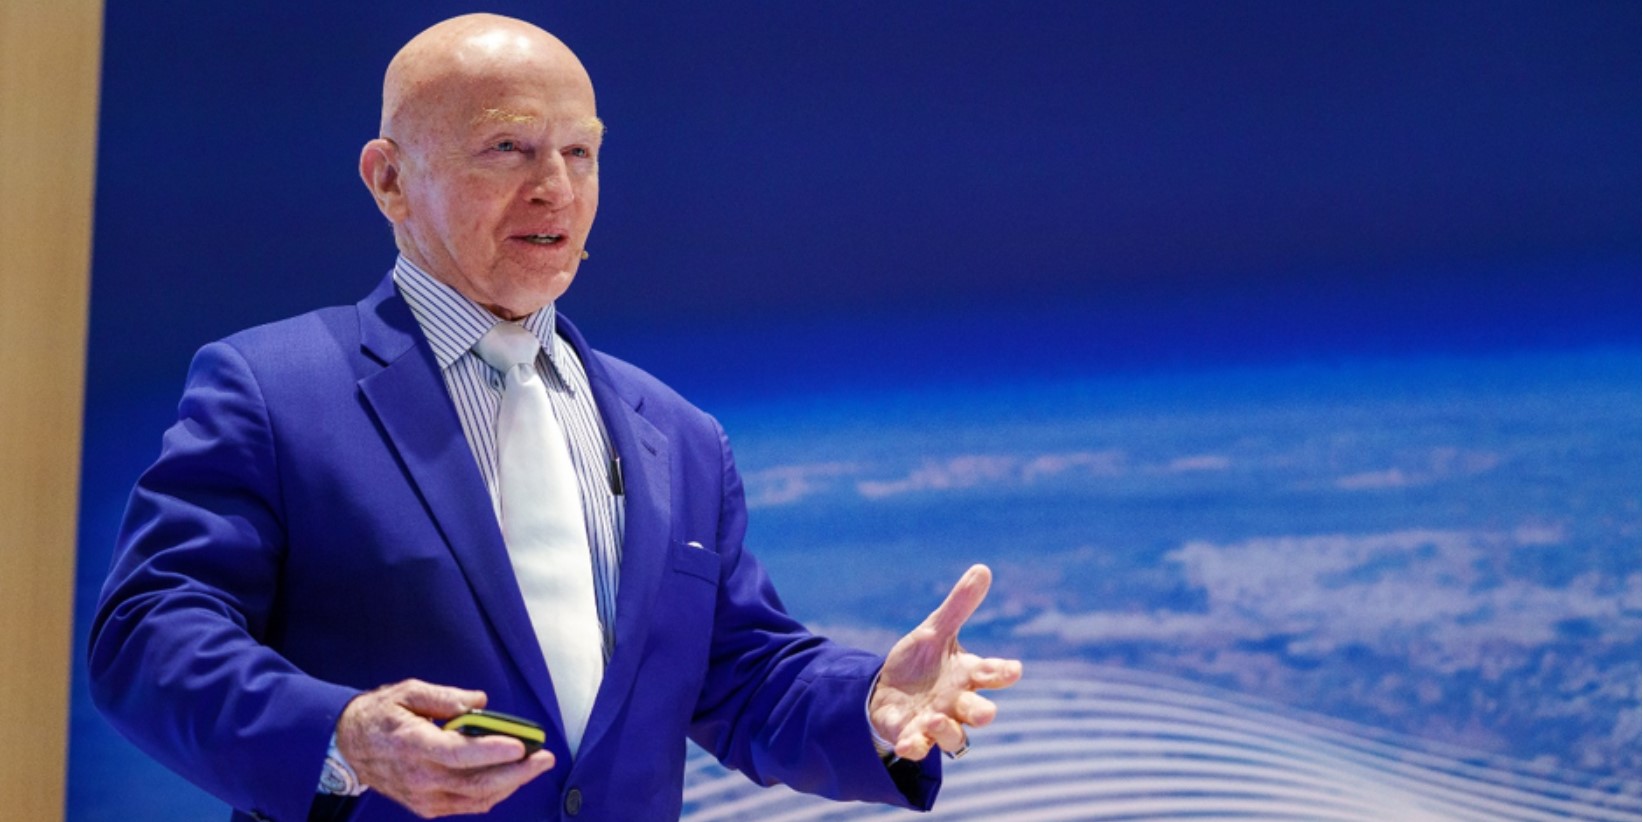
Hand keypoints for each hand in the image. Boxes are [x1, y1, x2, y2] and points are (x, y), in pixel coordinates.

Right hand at [335, 679, 553, 817]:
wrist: (349, 746)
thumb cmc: (381, 715)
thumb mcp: (408, 692)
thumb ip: (444, 697)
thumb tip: (480, 702)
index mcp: (413, 744)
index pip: (458, 754)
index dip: (492, 752)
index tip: (520, 745)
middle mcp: (419, 777)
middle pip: (475, 782)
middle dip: (517, 772)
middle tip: (545, 758)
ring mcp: (423, 797)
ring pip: (476, 798)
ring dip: (511, 784)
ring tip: (535, 766)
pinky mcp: (427, 807)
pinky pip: (467, 805)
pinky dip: (493, 794)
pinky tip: (511, 778)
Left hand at [869, 564, 1022, 760]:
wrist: (887, 690)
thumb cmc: (921, 663)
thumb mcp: (935, 631)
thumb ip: (959, 607)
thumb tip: (982, 569)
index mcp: (967, 674)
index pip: (992, 674)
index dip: (1003, 673)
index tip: (1013, 669)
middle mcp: (957, 702)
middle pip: (979, 712)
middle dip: (982, 712)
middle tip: (985, 712)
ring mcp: (936, 722)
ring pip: (953, 737)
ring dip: (946, 730)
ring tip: (933, 718)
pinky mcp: (911, 736)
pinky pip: (918, 747)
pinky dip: (914, 747)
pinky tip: (906, 743)